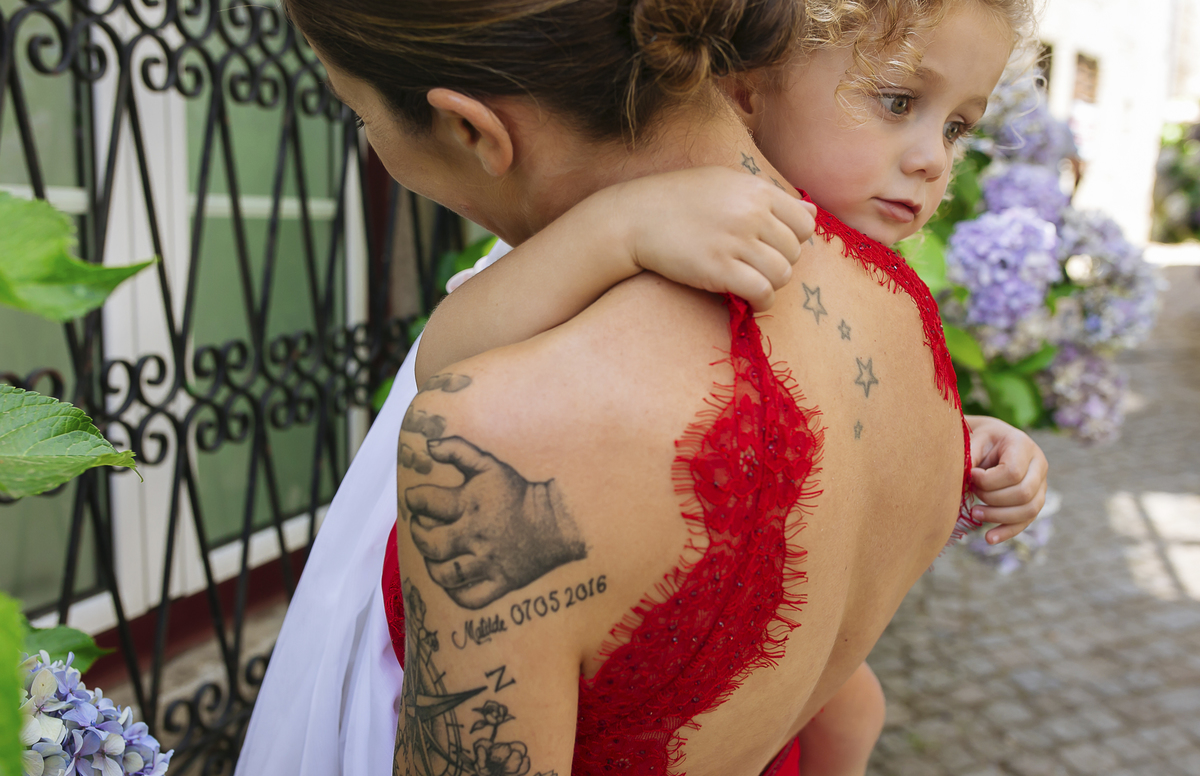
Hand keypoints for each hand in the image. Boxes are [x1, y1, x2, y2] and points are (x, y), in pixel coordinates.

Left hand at [404, 436, 586, 609]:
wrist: (557, 520)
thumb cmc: (518, 491)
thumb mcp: (490, 465)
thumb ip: (458, 450)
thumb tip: (429, 445)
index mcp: (471, 504)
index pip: (427, 502)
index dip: (414, 500)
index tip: (415, 499)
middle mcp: (476, 535)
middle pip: (431, 544)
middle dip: (419, 535)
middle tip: (422, 529)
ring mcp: (489, 562)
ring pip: (446, 574)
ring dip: (433, 567)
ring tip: (434, 556)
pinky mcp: (502, 582)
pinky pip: (470, 597)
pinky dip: (455, 593)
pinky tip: (452, 582)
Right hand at [616, 166, 817, 311]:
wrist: (633, 217)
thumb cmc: (678, 199)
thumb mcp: (725, 183)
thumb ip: (769, 197)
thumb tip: (813, 212)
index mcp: (756, 190)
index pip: (804, 223)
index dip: (793, 240)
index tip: (771, 247)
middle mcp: (750, 214)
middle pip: (794, 252)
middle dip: (780, 264)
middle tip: (756, 267)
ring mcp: (735, 242)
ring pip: (782, 274)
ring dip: (771, 284)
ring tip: (752, 282)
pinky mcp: (719, 269)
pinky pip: (762, 292)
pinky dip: (761, 301)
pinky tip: (749, 299)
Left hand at [967, 415, 1048, 544]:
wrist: (991, 441)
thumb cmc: (979, 439)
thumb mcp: (974, 439)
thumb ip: (971, 456)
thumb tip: (965, 477)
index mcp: (1023, 445)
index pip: (1013, 472)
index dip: (988, 481)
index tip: (970, 476)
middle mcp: (1039, 465)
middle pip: (1023, 493)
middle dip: (993, 498)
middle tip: (973, 492)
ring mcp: (1041, 485)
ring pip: (1029, 510)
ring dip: (998, 516)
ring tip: (974, 513)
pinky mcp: (1035, 500)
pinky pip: (1026, 521)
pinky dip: (1006, 531)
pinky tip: (988, 538)